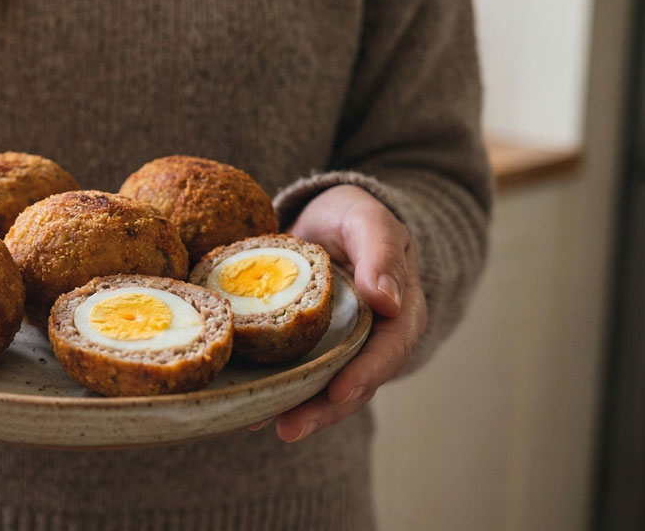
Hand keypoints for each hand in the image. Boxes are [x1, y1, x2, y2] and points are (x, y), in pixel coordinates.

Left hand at [249, 184, 426, 440]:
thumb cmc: (351, 217)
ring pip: (323, 388)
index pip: (389, 350)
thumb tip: (388, 302)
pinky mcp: (309, 350)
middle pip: (354, 383)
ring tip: (259, 423)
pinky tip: (244, 408)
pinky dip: (274, 392)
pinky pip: (295, 375)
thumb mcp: (367, 221)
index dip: (365, 375)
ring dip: (296, 411)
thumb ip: (380, 253)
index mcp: (400, 313)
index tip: (339, 392)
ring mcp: (340, 349)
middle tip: (290, 428)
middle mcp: (372, 340)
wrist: (321, 218)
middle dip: (323, 410)